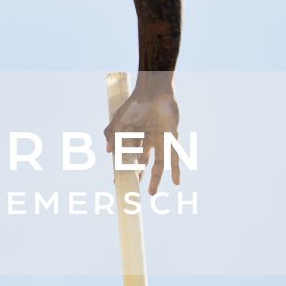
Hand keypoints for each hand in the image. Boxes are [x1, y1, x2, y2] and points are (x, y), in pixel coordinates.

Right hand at [105, 76, 180, 194]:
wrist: (154, 91)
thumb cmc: (135, 104)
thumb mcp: (119, 120)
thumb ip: (112, 134)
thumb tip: (109, 152)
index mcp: (134, 135)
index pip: (128, 156)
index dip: (123, 168)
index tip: (118, 181)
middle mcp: (147, 139)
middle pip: (142, 162)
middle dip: (138, 175)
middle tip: (134, 189)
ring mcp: (160, 140)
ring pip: (159, 164)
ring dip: (156, 179)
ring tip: (151, 193)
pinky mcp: (172, 138)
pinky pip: (175, 157)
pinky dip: (176, 170)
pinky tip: (177, 183)